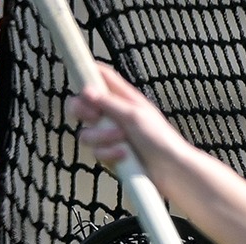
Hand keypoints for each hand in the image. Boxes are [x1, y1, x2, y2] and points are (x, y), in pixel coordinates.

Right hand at [64, 65, 187, 175]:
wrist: (168, 169)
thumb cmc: (158, 137)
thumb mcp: (133, 115)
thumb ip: (108, 103)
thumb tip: (85, 90)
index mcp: (122, 97)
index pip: (101, 77)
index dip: (87, 72)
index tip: (77, 73)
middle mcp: (112, 114)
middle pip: (82, 104)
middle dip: (82, 111)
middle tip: (94, 116)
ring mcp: (108, 135)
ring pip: (85, 132)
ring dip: (101, 137)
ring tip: (121, 139)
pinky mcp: (107, 153)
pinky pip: (95, 151)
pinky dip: (108, 153)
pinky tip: (124, 155)